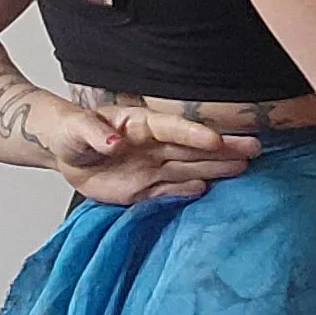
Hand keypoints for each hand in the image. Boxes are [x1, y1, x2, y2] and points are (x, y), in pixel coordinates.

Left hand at [47, 100, 262, 204]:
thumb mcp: (73, 128)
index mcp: (138, 124)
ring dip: (216, 167)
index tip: (215, 140)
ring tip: (245, 166)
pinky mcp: (143, 188)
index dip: (192, 134)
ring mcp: (151, 166)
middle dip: (222, 148)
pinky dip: (188, 191)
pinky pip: (170, 190)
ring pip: (189, 166)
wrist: (61, 150)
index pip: (171, 128)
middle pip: (191, 147)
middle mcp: (151, 144)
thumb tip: (112, 142)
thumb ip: (92, 133)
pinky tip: (209, 189)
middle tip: (254, 148)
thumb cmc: (68, 131)